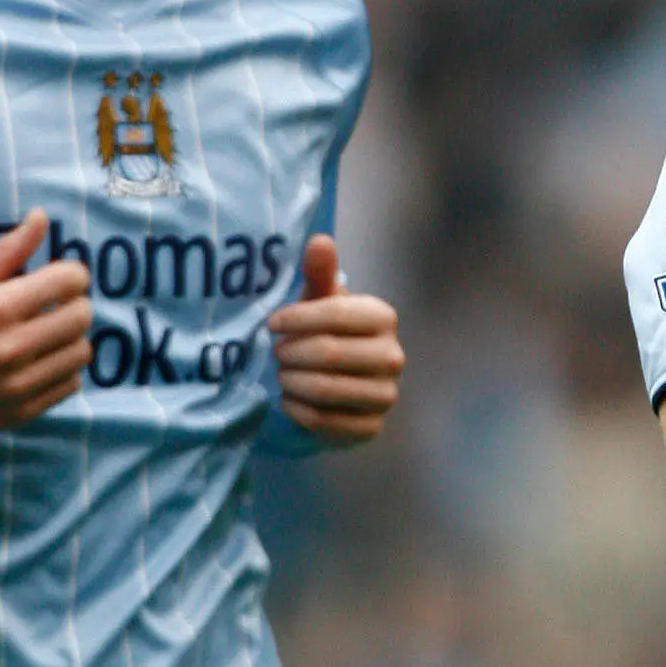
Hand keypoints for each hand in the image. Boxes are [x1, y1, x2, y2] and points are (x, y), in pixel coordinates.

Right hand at [0, 209, 91, 436]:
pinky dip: (61, 371)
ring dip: (69, 340)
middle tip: (51, 308)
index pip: (71, 280)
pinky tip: (37, 364)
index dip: (70, 274)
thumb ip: (8, 250)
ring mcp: (19, 384)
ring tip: (44, 336)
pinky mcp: (23, 411)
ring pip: (82, 351)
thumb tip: (42, 216)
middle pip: (83, 316)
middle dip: (72, 305)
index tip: (57, 280)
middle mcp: (12, 347)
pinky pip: (71, 383)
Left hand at [266, 235, 403, 444]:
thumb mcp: (319, 301)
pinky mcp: (372, 426)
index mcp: (383, 317)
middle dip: (290, 354)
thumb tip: (319, 240)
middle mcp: (393, 356)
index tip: (271, 324)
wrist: (337, 380)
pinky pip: (324, 420)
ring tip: (282, 375)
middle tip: (276, 353)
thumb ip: (319, 272)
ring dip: (291, 382)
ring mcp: (386, 394)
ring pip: (324, 389)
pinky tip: (290, 400)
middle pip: (327, 354)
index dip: (295, 319)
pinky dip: (297, 410)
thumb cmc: (323, 331)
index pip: (335, 315)